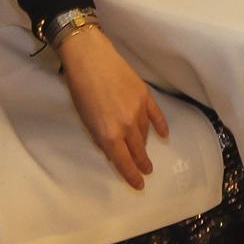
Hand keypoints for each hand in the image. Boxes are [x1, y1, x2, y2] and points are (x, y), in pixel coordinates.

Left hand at [58, 27, 168, 188]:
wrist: (90, 58)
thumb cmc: (80, 90)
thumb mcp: (85, 120)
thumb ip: (101, 138)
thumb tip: (112, 150)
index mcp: (109, 135)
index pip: (124, 162)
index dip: (132, 176)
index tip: (139, 185)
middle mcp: (127, 126)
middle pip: (138, 150)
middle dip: (142, 163)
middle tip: (147, 172)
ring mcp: (139, 110)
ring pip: (145, 133)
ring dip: (145, 144)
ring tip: (145, 151)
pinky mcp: (145, 95)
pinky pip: (157, 116)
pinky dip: (161, 127)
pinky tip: (163, 135)